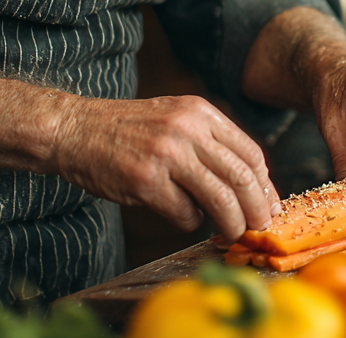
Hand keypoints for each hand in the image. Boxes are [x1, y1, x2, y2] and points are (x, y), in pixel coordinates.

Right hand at [49, 94, 278, 240]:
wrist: (76, 129)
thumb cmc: (127, 131)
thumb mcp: (175, 119)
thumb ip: (209, 143)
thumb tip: (247, 185)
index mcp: (200, 112)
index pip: (250, 152)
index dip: (265, 185)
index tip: (269, 205)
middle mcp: (188, 129)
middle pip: (242, 176)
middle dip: (257, 209)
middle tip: (260, 227)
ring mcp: (167, 154)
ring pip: (220, 198)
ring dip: (231, 223)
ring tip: (232, 234)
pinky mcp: (146, 181)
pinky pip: (184, 213)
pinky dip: (189, 223)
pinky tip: (182, 218)